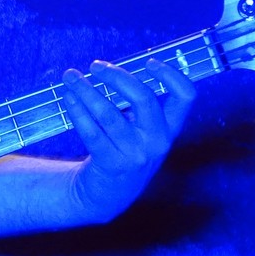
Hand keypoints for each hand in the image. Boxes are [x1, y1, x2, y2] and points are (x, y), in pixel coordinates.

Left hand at [60, 58, 195, 223]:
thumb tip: (113, 67)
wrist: (109, 194)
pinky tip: (68, 97)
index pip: (186, 97)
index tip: (149, 61)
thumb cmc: (124, 150)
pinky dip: (77, 110)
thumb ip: (139, 105)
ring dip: (86, 90)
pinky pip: (91, 131)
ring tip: (71, 76)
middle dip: (117, 76)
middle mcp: (157, 141)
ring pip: (109, 113)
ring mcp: (135, 154)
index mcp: (170, 129)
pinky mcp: (111, 163)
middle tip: (95, 66)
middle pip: (144, 98)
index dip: (172, 75)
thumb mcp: (143, 131)